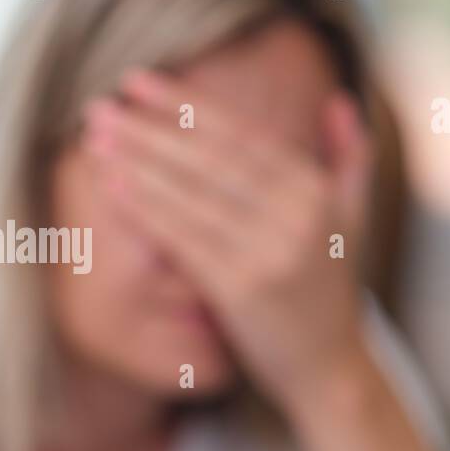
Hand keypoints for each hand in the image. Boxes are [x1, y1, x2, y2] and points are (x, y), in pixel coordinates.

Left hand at [82, 69, 375, 411]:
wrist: (330, 369)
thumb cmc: (328, 290)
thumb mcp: (353, 218)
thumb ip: (348, 157)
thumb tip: (342, 99)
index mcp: (316, 192)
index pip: (240, 136)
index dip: (186, 105)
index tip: (138, 81)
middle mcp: (297, 216)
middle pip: (210, 160)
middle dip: (150, 128)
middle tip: (100, 104)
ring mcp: (270, 253)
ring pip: (192, 195)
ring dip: (138, 162)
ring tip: (96, 136)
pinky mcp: (243, 290)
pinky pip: (184, 240)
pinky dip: (147, 208)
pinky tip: (113, 184)